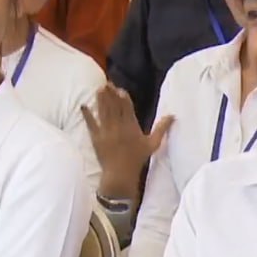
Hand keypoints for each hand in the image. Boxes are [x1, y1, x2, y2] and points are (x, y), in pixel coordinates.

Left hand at [81, 85, 172, 199]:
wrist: (120, 174)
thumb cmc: (137, 158)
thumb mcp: (153, 143)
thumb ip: (162, 128)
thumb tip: (173, 115)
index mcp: (131, 127)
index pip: (127, 108)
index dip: (123, 97)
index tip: (120, 88)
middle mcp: (118, 127)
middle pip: (114, 107)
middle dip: (110, 94)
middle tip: (106, 83)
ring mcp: (106, 132)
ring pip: (103, 112)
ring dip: (100, 100)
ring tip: (98, 89)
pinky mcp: (96, 138)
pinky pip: (91, 124)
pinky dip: (87, 115)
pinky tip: (83, 106)